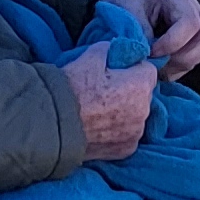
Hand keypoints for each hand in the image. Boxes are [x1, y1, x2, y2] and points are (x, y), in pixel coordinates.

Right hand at [63, 43, 157, 160]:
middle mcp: (144, 111)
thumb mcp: (91, 57)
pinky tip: (99, 127)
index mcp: (140, 86)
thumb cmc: (71, 88)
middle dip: (130, 91)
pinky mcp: (125, 150)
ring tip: (99, 111)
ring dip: (125, 112)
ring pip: (136, 116)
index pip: (148, 70)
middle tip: (104, 92)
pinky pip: (128, 135)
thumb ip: (112, 50)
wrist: (51, 124)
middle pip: (143, 95)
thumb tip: (119, 51)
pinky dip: (118, 131)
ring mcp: (135, 133)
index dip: (132, 69)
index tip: (116, 72)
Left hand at [102, 0, 199, 79]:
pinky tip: (162, 67)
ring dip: (181, 65)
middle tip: (158, 63)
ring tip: (158, 67)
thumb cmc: (127, 6)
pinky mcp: (195, 43)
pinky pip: (196, 61)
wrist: (125, 10)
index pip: (190, 24)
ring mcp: (199, 27)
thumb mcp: (126, 11)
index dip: (172, 43)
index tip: (151, 52)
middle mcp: (195, 11)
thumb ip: (138, 31)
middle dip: (183, 57)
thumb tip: (148, 54)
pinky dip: (178, 69)